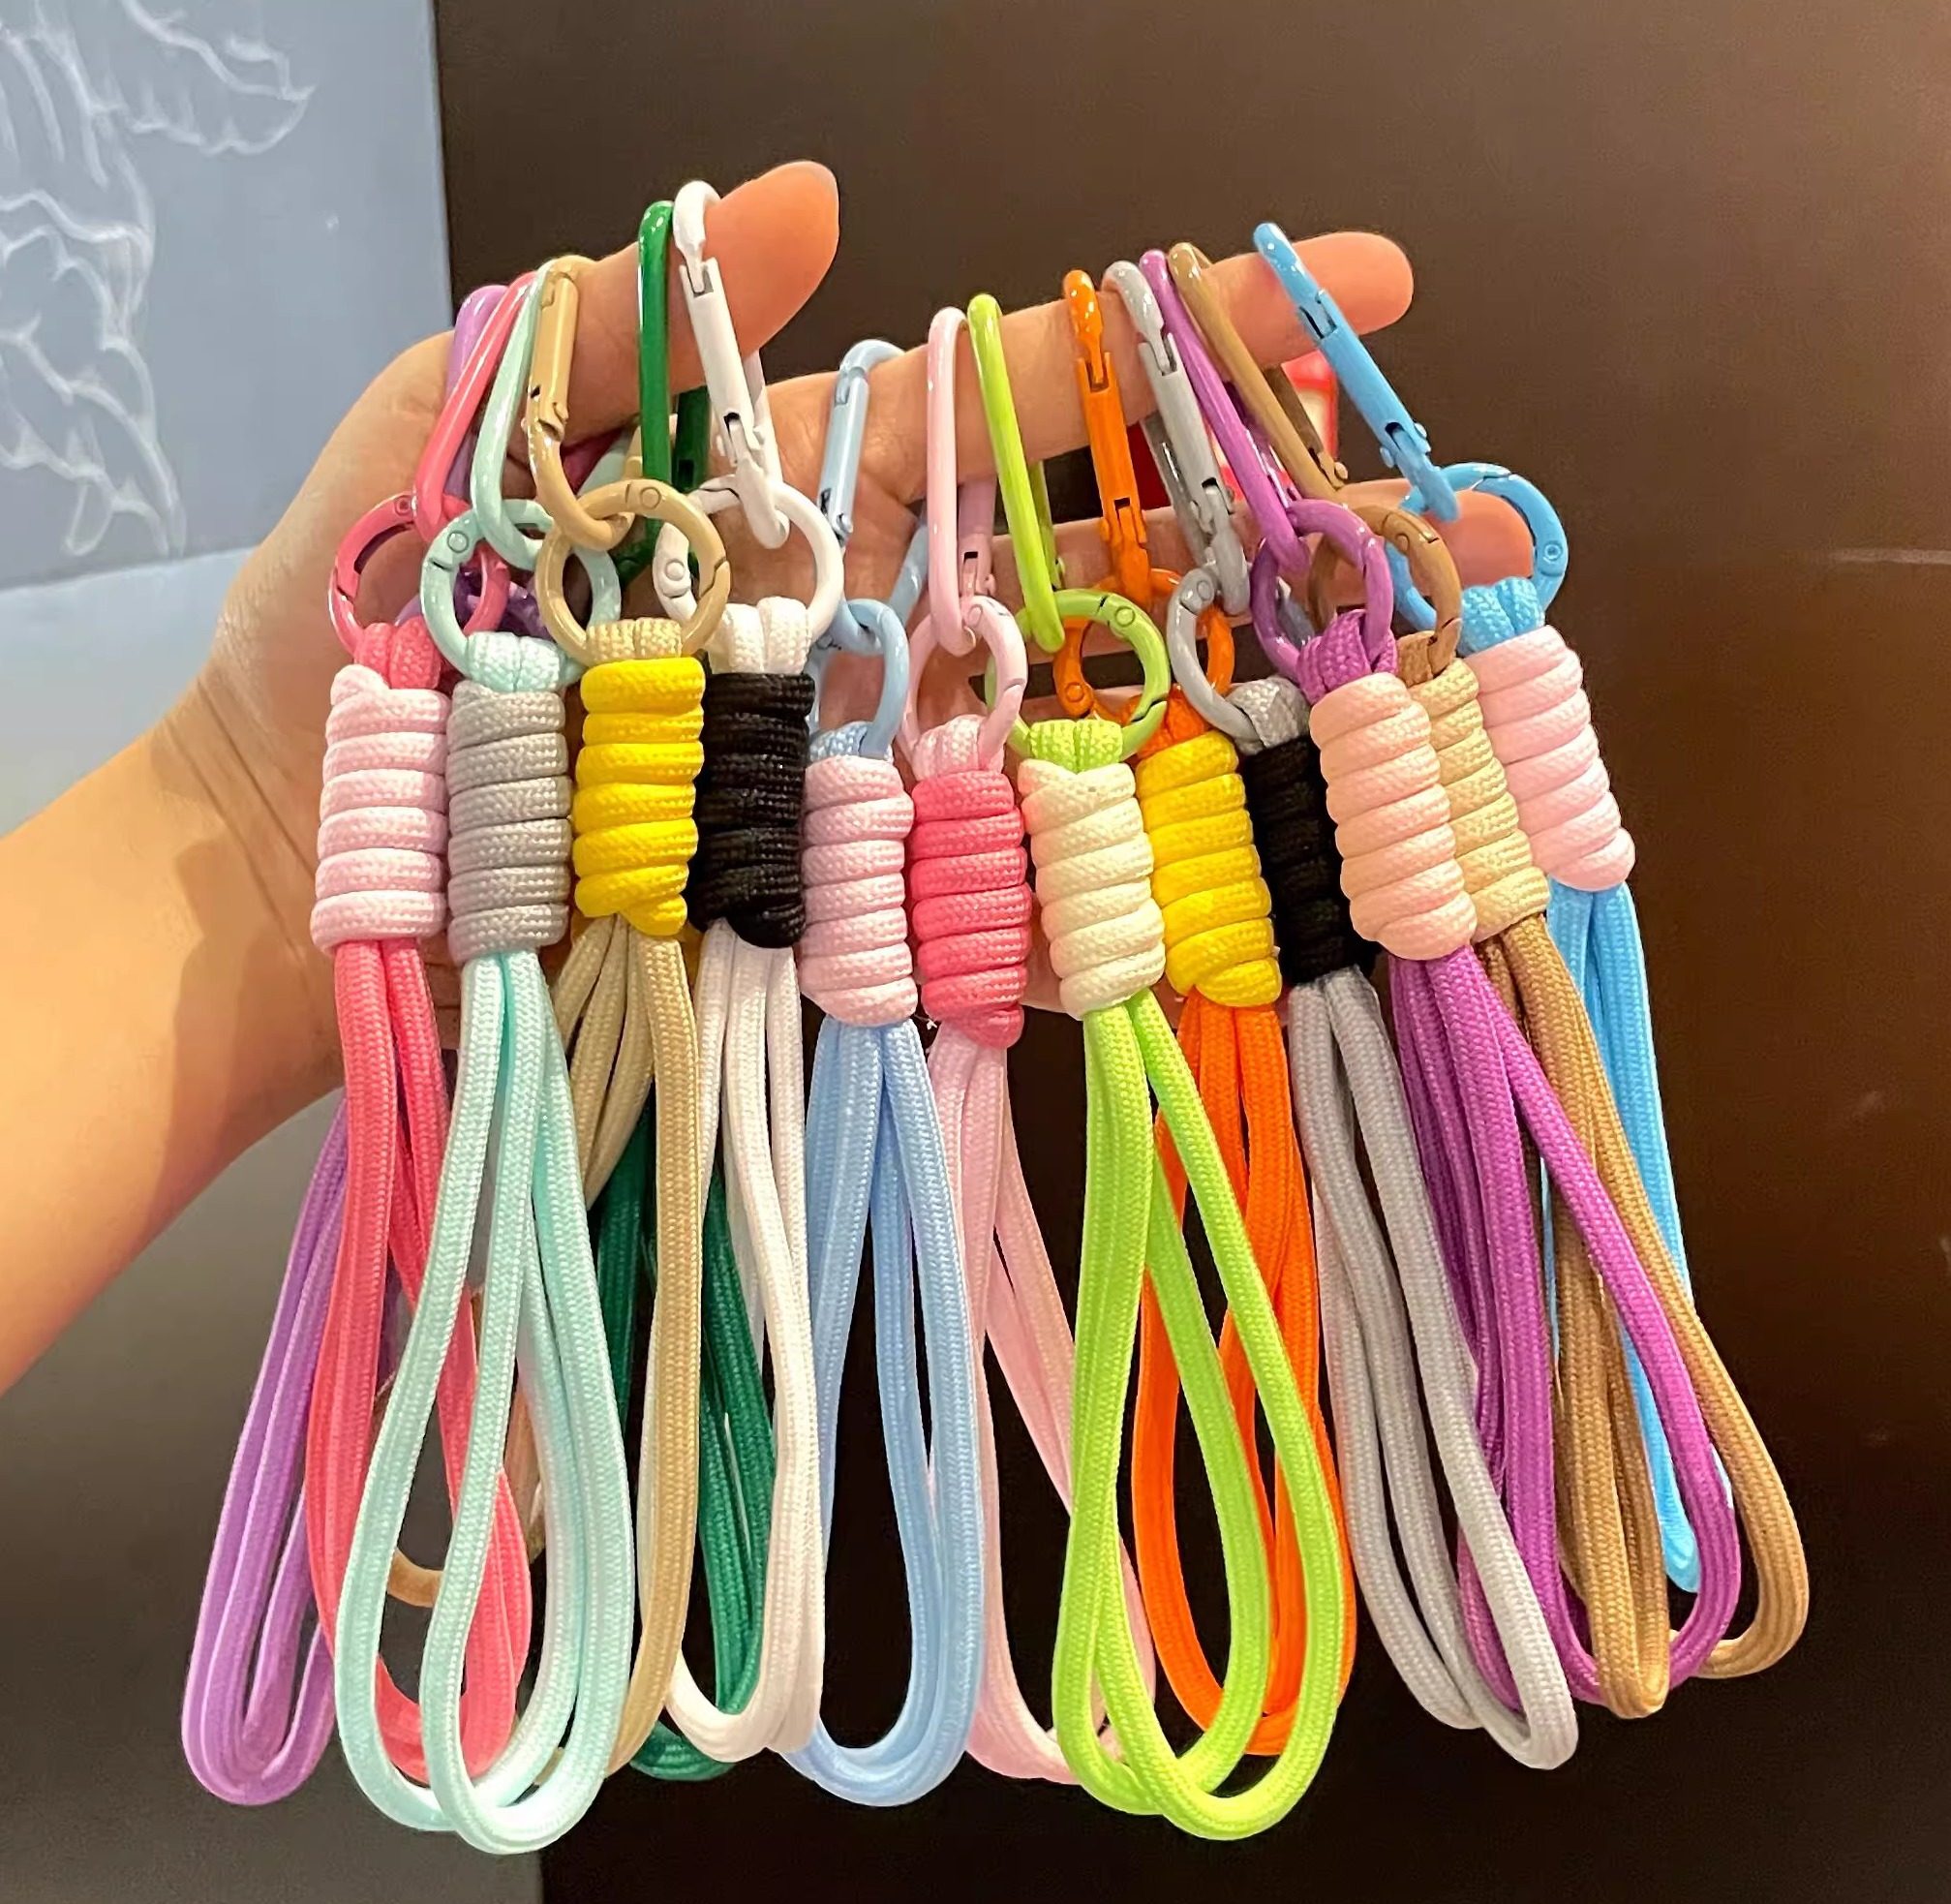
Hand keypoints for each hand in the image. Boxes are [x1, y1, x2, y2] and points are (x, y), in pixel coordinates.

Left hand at [172, 159, 1532, 1060]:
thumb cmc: (340, 636)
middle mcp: (866, 626)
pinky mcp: (850, 893)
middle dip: (1283, 524)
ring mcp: (871, 765)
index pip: (1023, 396)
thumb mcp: (456, 425)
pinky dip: (1137, 843)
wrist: (276, 866)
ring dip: (1263, 687)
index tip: (1344, 285)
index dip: (1178, 339)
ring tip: (1431, 661)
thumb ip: (624, 315)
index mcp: (796, 490)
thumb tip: (818, 194)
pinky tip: (1274, 827)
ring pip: (1095, 707)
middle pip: (1107, 557)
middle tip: (1455, 510)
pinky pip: (1013, 862)